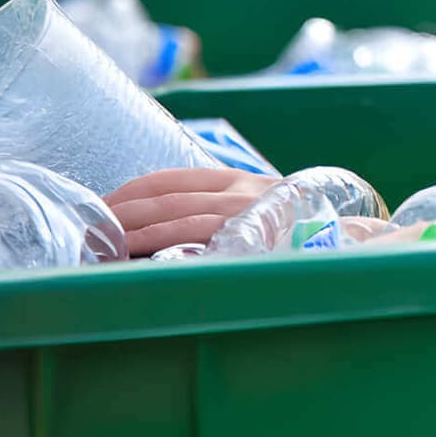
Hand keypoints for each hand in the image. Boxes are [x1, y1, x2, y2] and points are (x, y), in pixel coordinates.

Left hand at [104, 168, 277, 256]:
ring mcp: (245, 214)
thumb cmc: (287, 232)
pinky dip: (163, 243)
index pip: (168, 180)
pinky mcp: (251, 239)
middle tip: (90, 225)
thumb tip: (156, 226)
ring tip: (105, 242)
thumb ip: (213, 211)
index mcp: (233, 180)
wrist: (345, 242)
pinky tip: (141, 256)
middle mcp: (237, 191)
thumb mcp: (253, 211)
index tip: (100, 206)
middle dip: (122, 211)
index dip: (129, 192)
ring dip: (135, 230)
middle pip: (166, 197)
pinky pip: (198, 238)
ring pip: (178, 216)